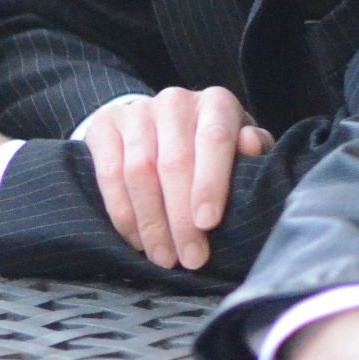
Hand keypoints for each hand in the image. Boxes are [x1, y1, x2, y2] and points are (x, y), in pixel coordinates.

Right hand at [79, 86, 272, 269]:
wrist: (161, 124)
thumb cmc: (212, 149)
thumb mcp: (241, 148)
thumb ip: (253, 149)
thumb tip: (250, 147)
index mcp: (216, 104)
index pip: (213, 140)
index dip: (210, 183)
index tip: (208, 223)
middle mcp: (175, 102)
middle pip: (173, 162)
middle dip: (180, 217)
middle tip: (190, 257)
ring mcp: (136, 111)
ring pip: (139, 171)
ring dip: (151, 221)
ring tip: (163, 256)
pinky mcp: (105, 126)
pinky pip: (109, 174)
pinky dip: (122, 212)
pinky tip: (137, 239)